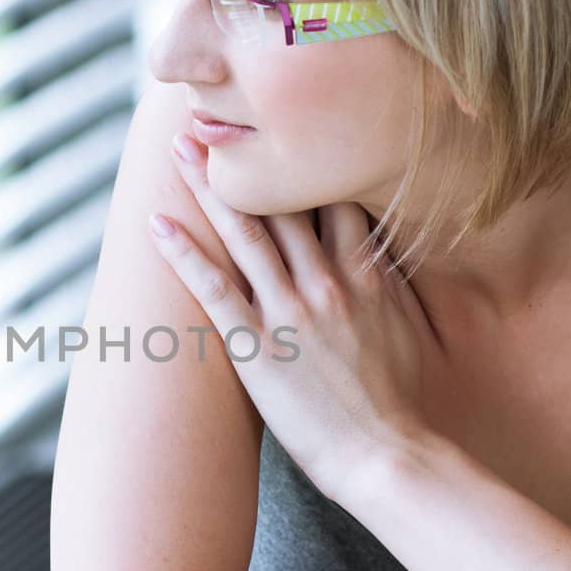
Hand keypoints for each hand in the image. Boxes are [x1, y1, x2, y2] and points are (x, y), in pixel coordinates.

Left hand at [147, 130, 442, 505]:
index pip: (331, 193)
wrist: (390, 456)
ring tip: (179, 147)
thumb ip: (394, 284)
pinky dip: (183, 253)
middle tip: (211, 114)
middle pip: (281, 199)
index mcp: (367, 272)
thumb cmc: (405, 404)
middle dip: (246, 154)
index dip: (299, 154)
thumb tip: (384, 254)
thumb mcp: (414, 329)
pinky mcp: (256, 348)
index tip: (276, 122)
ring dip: (208, 185)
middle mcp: (328, 280)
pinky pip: (213, 289)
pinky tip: (155, 223)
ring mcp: (290, 312)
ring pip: (244, 231)